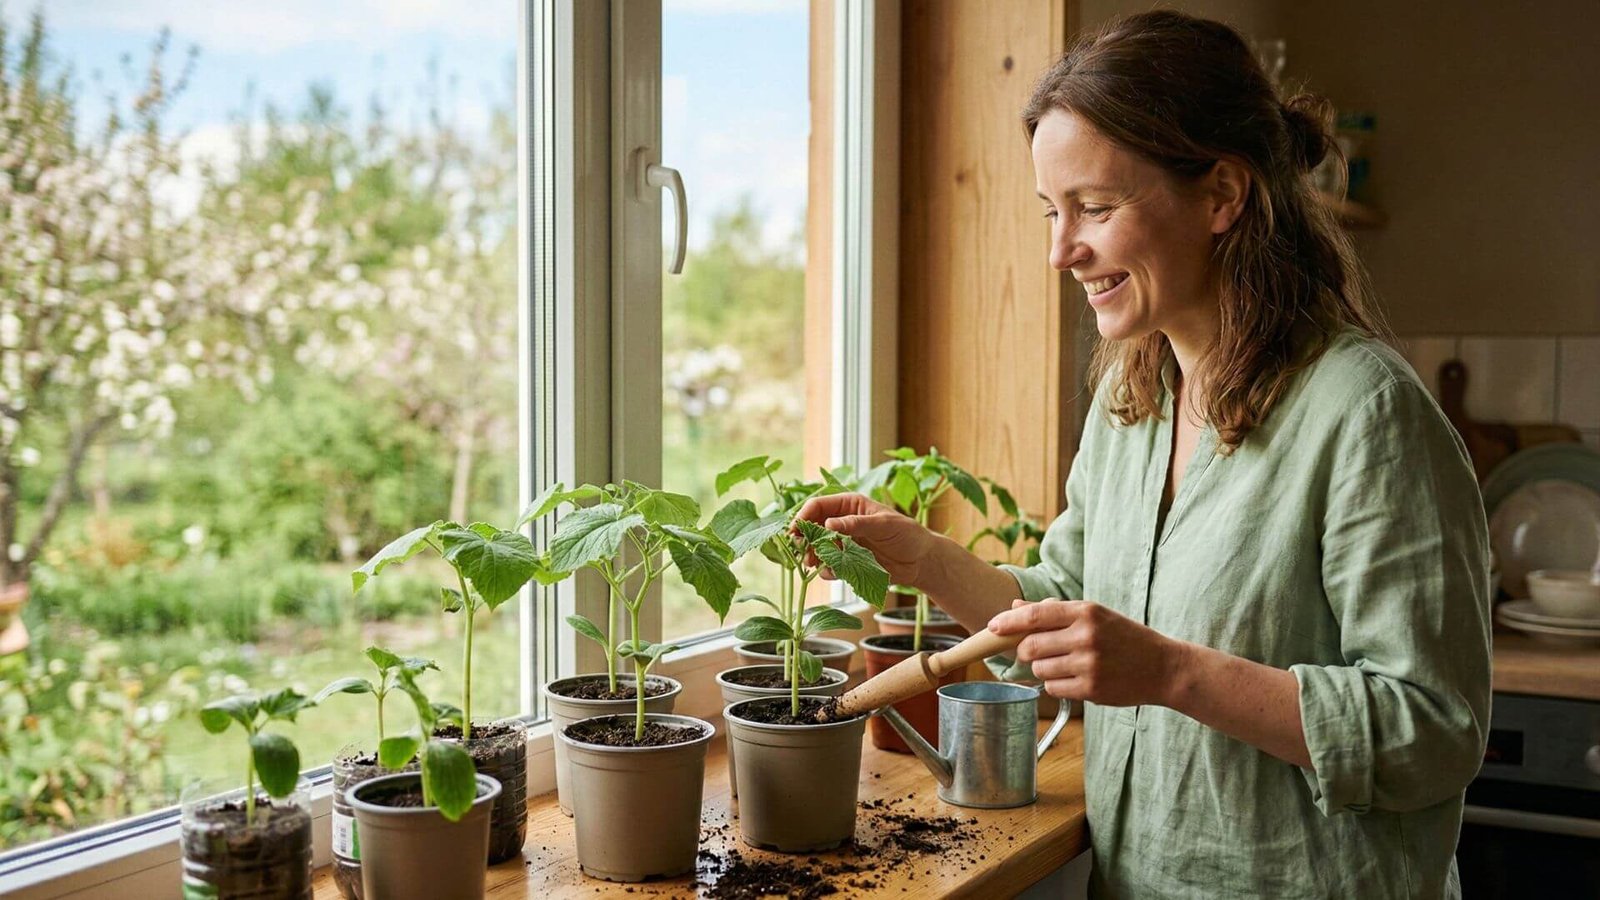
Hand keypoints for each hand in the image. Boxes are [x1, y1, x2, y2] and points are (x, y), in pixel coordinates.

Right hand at [793, 492, 938, 589]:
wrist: (921, 561)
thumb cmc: (908, 534)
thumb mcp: (884, 524)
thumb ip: (857, 524)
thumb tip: (829, 523)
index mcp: (850, 505)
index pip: (819, 505)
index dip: (804, 515)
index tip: (795, 530)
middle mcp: (843, 522)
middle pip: (813, 527)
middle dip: (804, 538)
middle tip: (800, 551)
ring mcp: (845, 542)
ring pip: (818, 548)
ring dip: (812, 555)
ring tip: (813, 563)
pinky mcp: (848, 562)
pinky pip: (829, 566)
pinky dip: (826, 570)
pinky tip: (831, 573)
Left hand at [986, 599, 1188, 707]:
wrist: (1163, 667)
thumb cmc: (1125, 638)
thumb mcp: (1094, 616)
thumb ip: (1055, 612)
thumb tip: (1015, 608)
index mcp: (1086, 612)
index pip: (1035, 615)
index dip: (1008, 622)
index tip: (992, 626)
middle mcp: (1086, 637)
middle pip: (1030, 646)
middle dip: (1026, 651)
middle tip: (1038, 651)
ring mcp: (1088, 665)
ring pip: (1039, 669)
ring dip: (1043, 668)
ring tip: (1066, 664)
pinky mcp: (1091, 689)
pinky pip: (1053, 688)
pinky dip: (1056, 684)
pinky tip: (1076, 678)